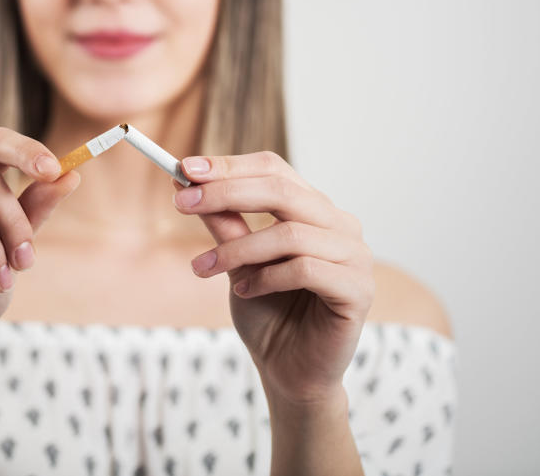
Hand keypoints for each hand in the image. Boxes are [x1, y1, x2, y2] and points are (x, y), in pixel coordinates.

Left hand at [173, 151, 373, 405]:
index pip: (274, 169)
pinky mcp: (358, 290)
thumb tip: (187, 180)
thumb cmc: (268, 314)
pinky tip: (244, 290)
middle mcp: (341, 225)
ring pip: (290, 232)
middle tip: (181, 204)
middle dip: (226, 193)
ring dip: (238, 249)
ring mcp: (355, 256)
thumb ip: (223, 222)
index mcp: (315, 210)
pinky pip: (306, 269)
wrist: (290, 374)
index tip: (185, 169)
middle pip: (282, 191)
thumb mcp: (236, 262)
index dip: (230, 166)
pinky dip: (266, 277)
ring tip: (204, 267)